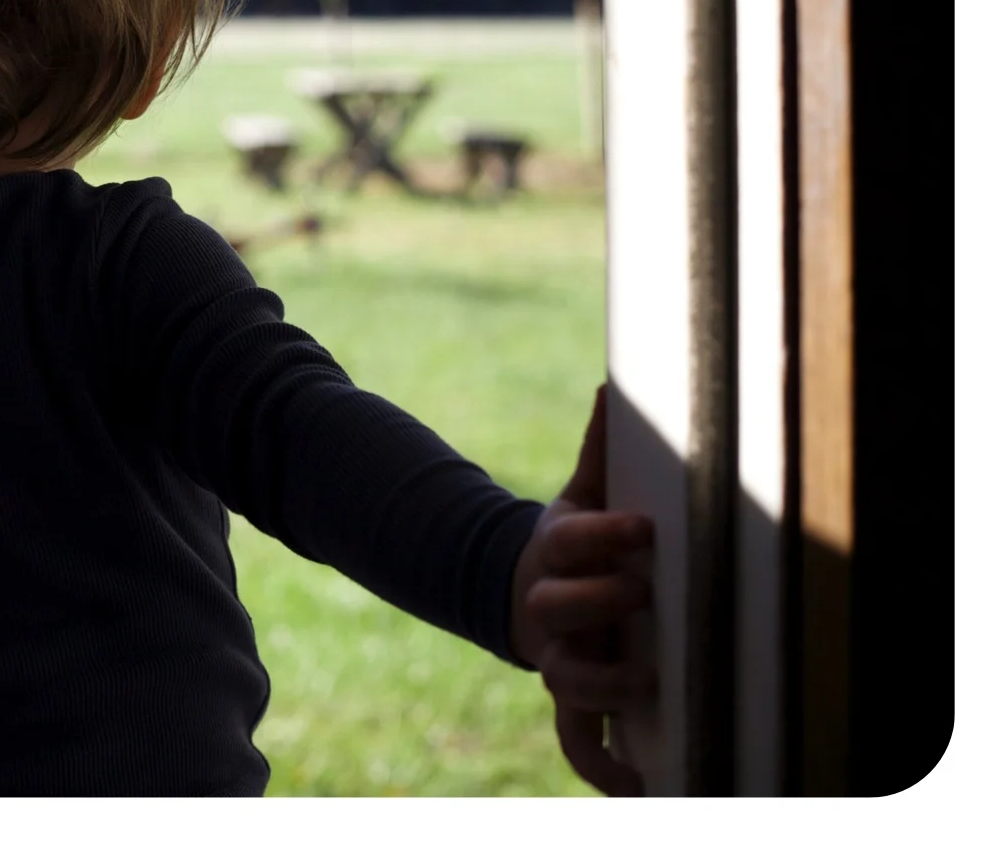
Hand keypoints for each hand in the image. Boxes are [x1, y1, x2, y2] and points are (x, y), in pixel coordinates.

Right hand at [509, 384, 655, 796]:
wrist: (522, 594)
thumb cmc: (571, 541)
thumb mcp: (581, 496)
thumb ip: (601, 450)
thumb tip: (611, 384)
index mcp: (553, 552)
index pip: (572, 541)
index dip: (605, 536)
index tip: (643, 528)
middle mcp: (549, 610)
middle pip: (560, 608)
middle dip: (600, 601)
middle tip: (642, 593)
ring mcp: (556, 657)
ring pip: (566, 677)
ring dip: (603, 681)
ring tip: (647, 680)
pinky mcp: (569, 698)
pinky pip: (576, 739)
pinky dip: (601, 765)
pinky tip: (638, 783)